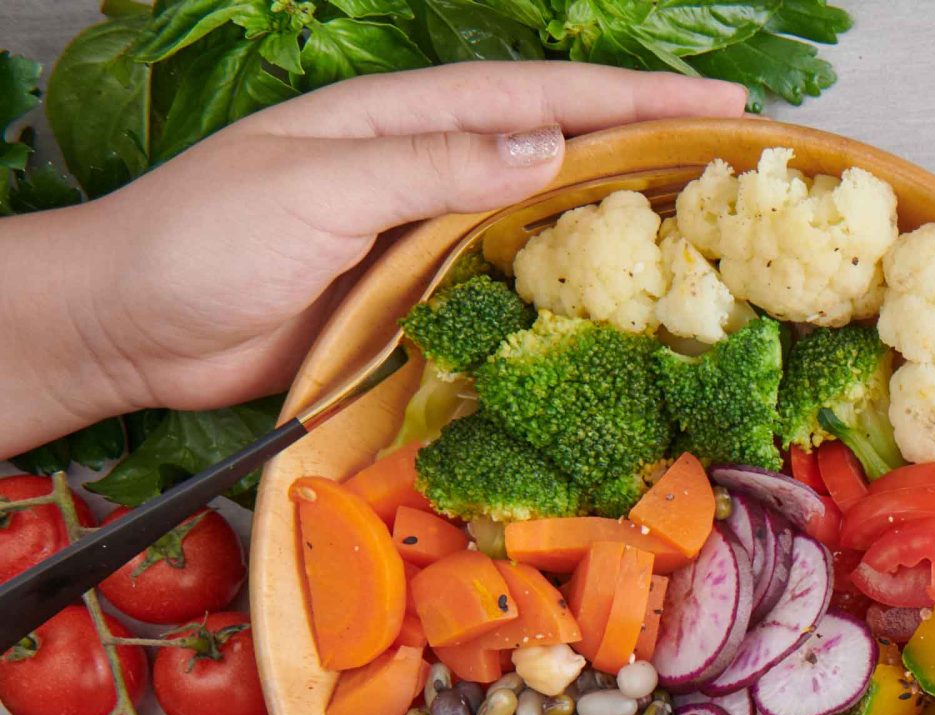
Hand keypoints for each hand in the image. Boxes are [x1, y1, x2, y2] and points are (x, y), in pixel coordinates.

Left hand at [0, 64, 746, 456]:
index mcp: (401, 121)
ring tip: (709, 241)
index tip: (722, 106)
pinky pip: (509, 293)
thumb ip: (432, 168)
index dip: (634, 98)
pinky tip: (617, 315)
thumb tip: (550, 148)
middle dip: (649, 151)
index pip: (542, 99)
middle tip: (740, 172)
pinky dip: (567, 298)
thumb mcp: (319, 189)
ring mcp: (422, 238)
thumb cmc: (199, 240)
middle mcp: (424, 171)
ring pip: (544, 223)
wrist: (125, 326)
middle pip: (559, 152)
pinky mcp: (413, 305)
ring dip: (621, 228)